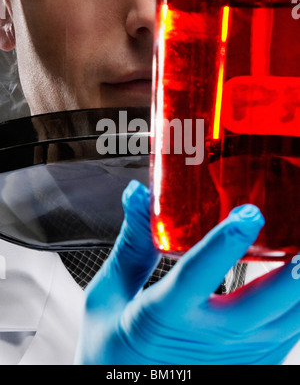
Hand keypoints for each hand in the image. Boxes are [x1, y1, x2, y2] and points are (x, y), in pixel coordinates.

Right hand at [75, 180, 299, 364]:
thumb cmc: (111, 347)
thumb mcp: (109, 293)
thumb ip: (133, 242)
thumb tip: (139, 194)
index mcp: (161, 316)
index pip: (196, 276)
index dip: (224, 244)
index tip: (251, 213)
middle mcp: (203, 341)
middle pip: (260, 307)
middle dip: (292, 274)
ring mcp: (231, 361)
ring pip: (283, 326)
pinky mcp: (245, 367)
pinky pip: (284, 338)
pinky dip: (298, 310)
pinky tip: (298, 281)